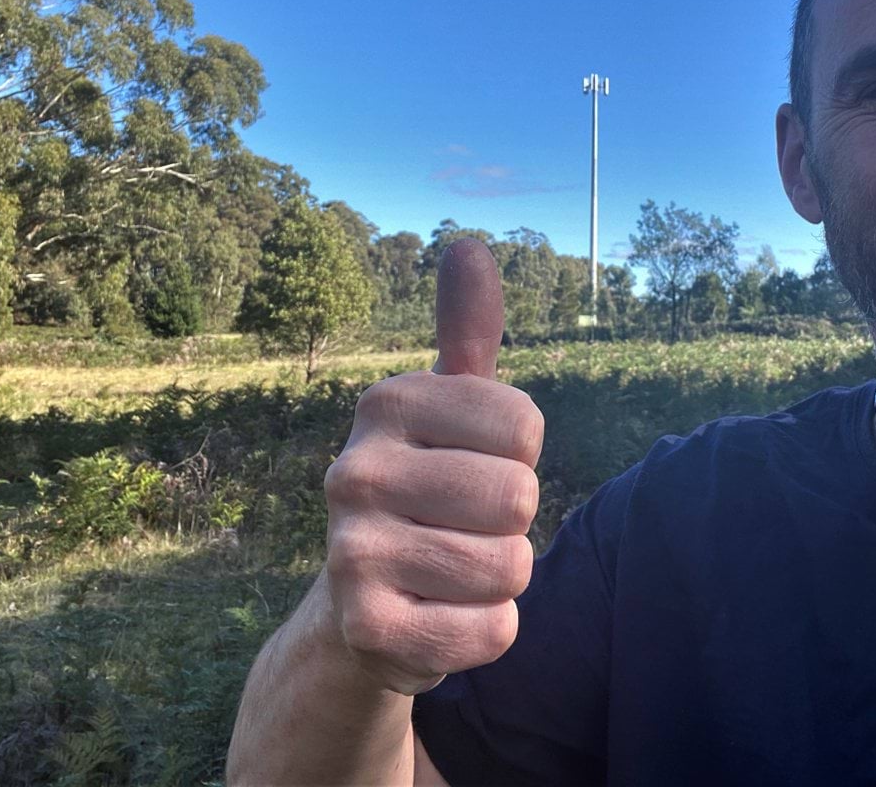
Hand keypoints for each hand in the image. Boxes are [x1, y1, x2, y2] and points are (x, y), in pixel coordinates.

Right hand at [321, 238, 544, 695]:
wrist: (362, 605)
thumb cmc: (430, 488)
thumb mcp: (449, 410)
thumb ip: (467, 334)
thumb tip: (467, 244)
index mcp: (384, 404)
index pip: (524, 423)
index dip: (518, 454)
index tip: (474, 463)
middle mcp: (352, 472)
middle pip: (518, 496)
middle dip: (513, 523)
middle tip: (464, 526)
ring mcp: (351, 555)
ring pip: (510, 567)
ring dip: (501, 579)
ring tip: (451, 570)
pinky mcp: (368, 631)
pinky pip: (490, 631)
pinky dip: (486, 631)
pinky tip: (441, 616)